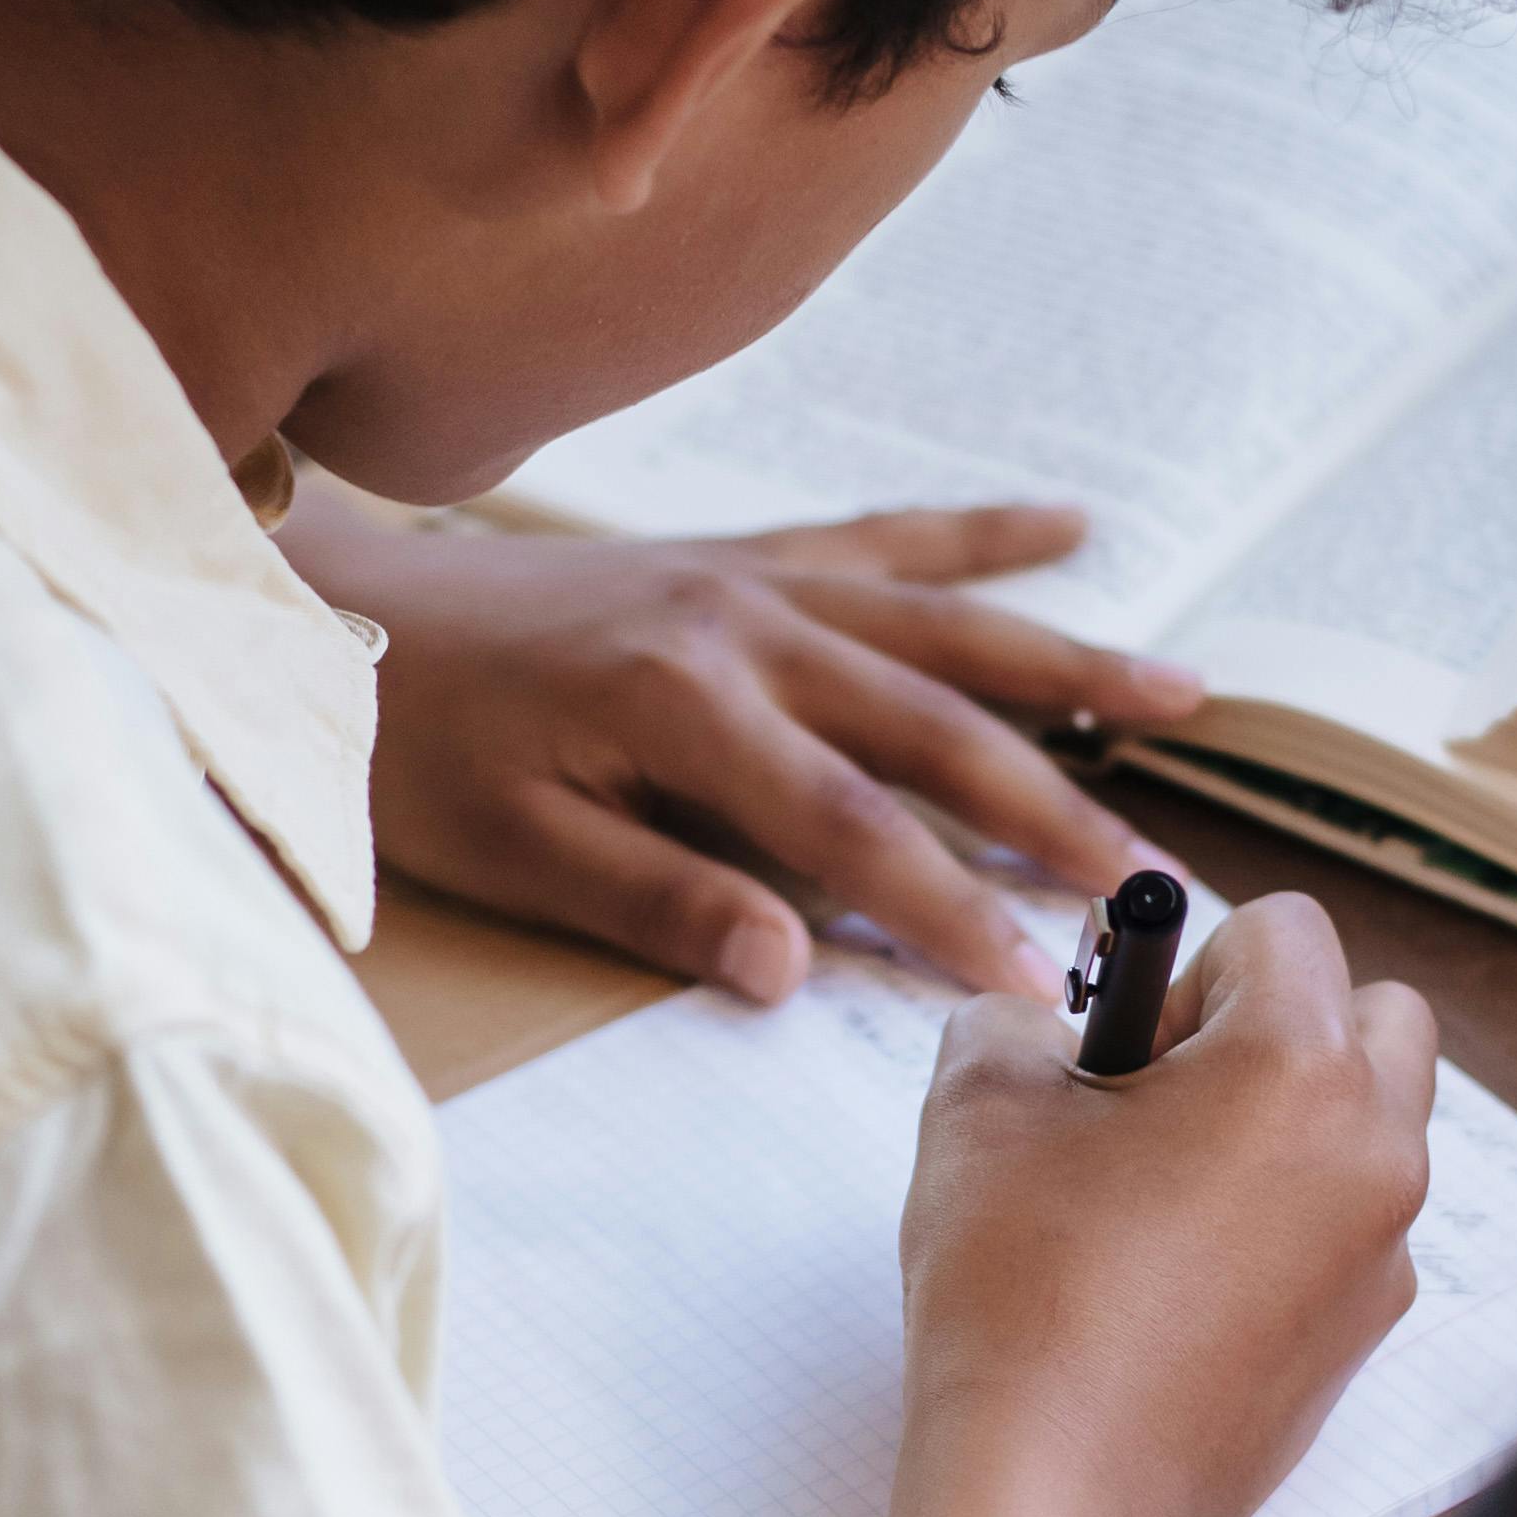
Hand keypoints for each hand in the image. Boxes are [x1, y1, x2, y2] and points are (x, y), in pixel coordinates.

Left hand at [283, 478, 1202, 1001]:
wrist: (332, 611)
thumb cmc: (411, 746)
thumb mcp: (505, 849)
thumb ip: (652, 903)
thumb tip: (783, 972)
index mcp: (682, 704)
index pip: (851, 828)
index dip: (950, 911)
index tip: (1035, 985)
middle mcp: (741, 623)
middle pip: (932, 722)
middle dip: (1052, 806)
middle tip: (1151, 882)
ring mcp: (751, 575)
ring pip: (941, 621)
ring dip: (1066, 660)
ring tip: (1185, 697)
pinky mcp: (742, 553)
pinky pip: (885, 535)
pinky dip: (980, 535)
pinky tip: (1071, 531)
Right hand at [898, 891, 1437, 1516]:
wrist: (1054, 1501)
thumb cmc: (1020, 1301)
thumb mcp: (978, 1106)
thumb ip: (1012, 1021)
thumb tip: (1046, 1033)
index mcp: (1301, 1069)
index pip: (1285, 928)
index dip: (1188, 964)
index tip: (1125, 1049)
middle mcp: (1376, 1152)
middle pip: (1376, 1016)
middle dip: (1278, 1026)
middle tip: (1164, 1098)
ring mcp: (1383, 1254)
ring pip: (1368, 1129)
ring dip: (1284, 1125)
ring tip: (1160, 1195)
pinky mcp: (1363, 1336)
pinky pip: (1348, 1230)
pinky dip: (1284, 1223)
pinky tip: (1175, 1283)